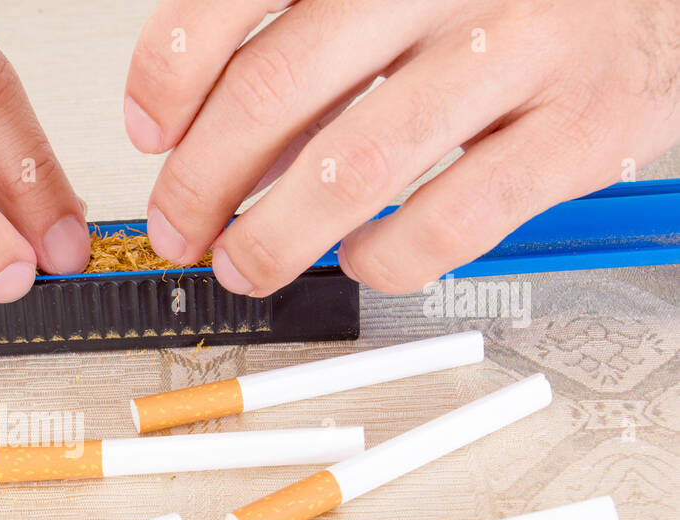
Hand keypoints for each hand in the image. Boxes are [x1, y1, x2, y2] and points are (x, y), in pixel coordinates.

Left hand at [124, 0, 679, 294]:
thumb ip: (310, 45)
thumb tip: (208, 137)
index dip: (170, 71)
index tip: (149, 130)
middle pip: (275, 89)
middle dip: (201, 179)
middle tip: (178, 225)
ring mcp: (518, 50)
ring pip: (352, 167)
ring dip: (273, 237)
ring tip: (243, 264)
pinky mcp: (579, 129)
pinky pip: (452, 219)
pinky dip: (384, 258)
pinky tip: (360, 259)